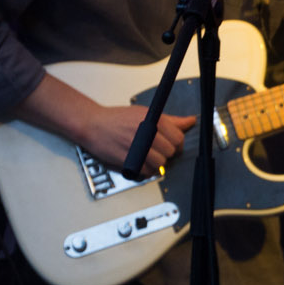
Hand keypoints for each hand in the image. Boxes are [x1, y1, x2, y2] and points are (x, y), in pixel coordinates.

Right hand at [78, 104, 196, 177]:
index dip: (177, 143)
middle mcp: (146, 132)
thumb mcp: (145, 113)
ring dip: (156, 162)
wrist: (93, 125)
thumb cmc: (117, 119)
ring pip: (160, 163)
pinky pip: (146, 171)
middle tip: (158, 149)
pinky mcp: (127, 160)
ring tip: (147, 155)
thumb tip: (189, 121)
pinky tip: (140, 161)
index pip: (178, 137)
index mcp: (153, 120)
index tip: (173, 144)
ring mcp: (137, 147)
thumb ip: (170, 120)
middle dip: (167, 152)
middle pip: (170, 151)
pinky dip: (145, 169)